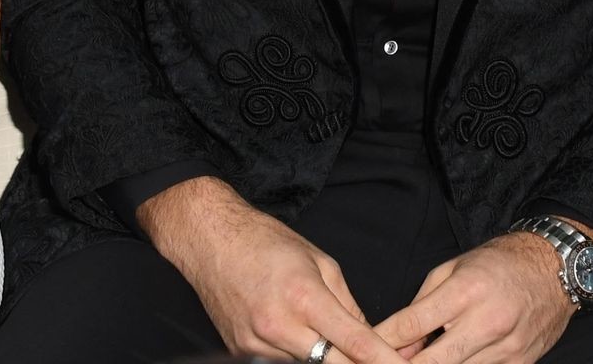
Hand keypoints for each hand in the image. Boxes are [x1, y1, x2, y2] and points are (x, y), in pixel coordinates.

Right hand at [139, 177, 408, 363]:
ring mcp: (257, 344)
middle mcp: (278, 326)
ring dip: (327, 358)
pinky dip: (298, 356)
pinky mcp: (241, 352)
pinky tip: (303, 338)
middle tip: (380, 359)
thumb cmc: (265, 242)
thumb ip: (347, 305)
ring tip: (333, 340)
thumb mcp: (319, 261)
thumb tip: (369, 339)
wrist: (208, 240)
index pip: (354, 342)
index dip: (383, 360)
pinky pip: (281, 363)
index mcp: (304, 297)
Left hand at [374, 233, 574, 363]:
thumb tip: (399, 343)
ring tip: (417, 360)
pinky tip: (452, 361)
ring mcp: (507, 348)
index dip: (383, 342)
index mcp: (465, 291)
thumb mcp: (452, 269)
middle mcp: (487, 322)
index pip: (413, 325)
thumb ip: (422, 305)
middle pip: (433, 362)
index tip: (362, 351)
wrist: (555, 269)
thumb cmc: (498, 264)